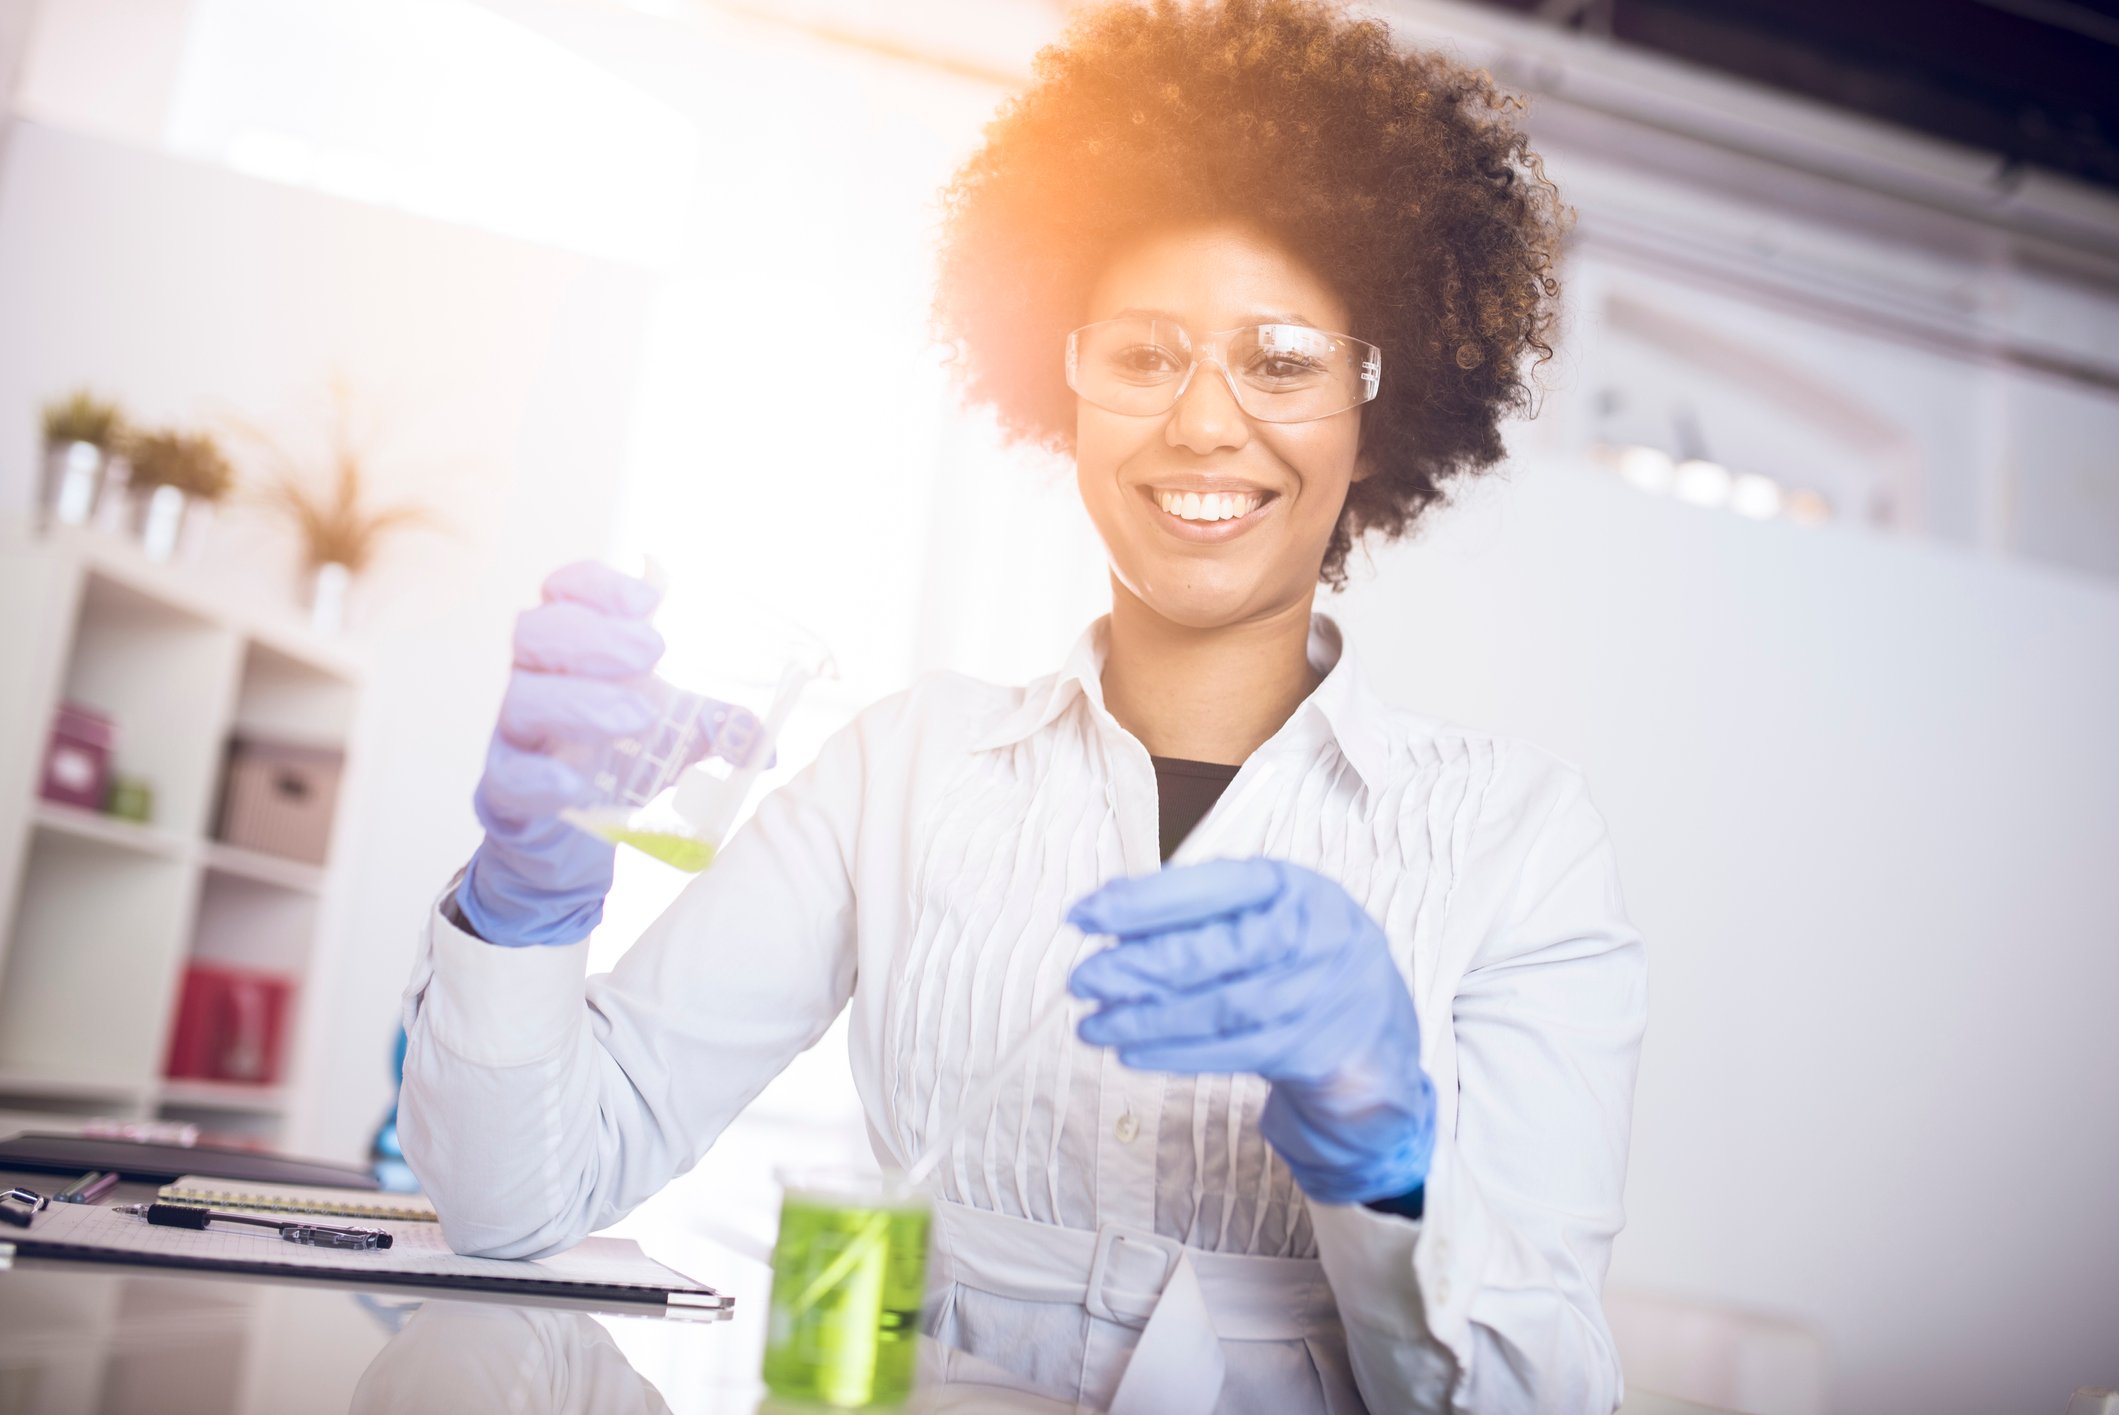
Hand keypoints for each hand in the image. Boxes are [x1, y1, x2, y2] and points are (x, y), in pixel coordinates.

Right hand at [456, 561, 760, 947]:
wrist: (570, 832)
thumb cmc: (621, 757)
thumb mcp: (677, 733)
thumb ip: (720, 725)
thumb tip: (766, 747)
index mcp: (575, 649)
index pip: (565, 591)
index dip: (597, 584)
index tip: (650, 599)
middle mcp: (539, 679)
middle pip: (537, 631)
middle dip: (595, 636)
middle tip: (652, 652)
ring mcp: (518, 732)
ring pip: (523, 698)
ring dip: (581, 701)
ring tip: (640, 717)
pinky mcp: (506, 786)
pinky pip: (510, 772)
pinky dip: (543, 774)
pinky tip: (577, 783)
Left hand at [1066, 858, 1435, 1205]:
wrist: (1377, 1025)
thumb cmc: (1298, 953)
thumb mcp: (1267, 911)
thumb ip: (1201, 908)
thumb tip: (1108, 908)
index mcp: (1293, 885)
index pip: (1213, 887)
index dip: (1145, 901)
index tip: (1084, 915)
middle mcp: (1312, 935)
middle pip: (1216, 951)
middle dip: (1139, 967)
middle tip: (1081, 980)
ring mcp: (1315, 995)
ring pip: (1220, 1009)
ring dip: (1148, 1019)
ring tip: (1092, 1024)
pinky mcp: (1311, 1049)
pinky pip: (1232, 1054)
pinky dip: (1176, 1055)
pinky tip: (1132, 1053)